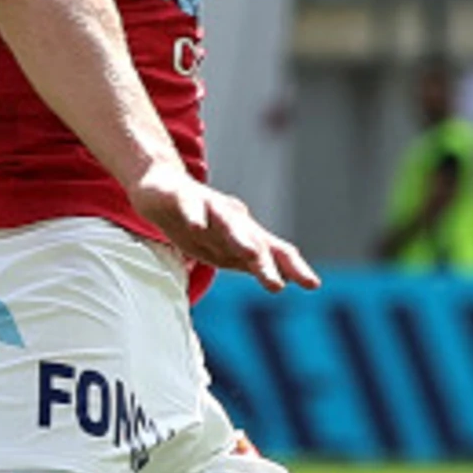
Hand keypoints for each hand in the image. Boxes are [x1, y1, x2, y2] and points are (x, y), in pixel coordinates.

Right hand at [127, 169, 318, 292]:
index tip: (312, 285)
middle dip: (265, 263)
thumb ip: (248, 263)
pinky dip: (194, 216)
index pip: (275, 251)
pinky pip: (190, 207)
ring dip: (239, 238)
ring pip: (227, 222)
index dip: (294, 267)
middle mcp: (232, 219)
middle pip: (253, 241)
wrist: (160, 188)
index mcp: (244, 235)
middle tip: (275, 284)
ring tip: (250, 254)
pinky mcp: (182, 197)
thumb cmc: (198, 223)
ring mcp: (208, 207)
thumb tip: (284, 279)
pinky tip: (196, 226)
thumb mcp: (222, 250)